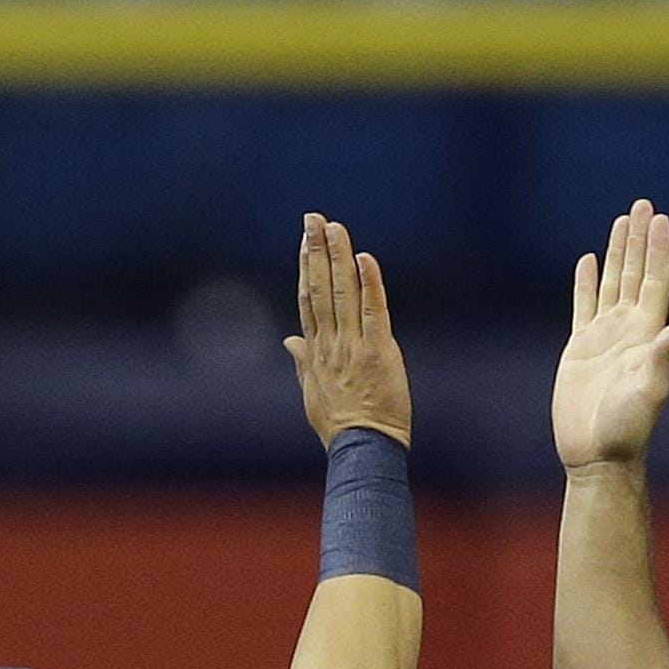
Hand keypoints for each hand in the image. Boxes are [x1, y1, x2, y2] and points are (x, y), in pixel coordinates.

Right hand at [285, 212, 409, 451]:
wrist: (361, 450)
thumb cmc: (340, 427)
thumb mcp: (313, 394)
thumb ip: (302, 362)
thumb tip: (290, 341)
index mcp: (316, 352)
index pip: (309, 300)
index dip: (307, 267)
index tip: (305, 240)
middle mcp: (330, 345)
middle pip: (321, 289)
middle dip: (317, 251)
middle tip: (314, 218)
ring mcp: (353, 347)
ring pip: (344, 294)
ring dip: (339, 258)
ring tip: (336, 228)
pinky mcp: (378, 353)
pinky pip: (373, 312)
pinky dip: (369, 284)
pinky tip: (365, 259)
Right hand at [552, 200, 668, 473]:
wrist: (597, 454)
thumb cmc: (627, 429)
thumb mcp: (650, 390)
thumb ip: (665, 355)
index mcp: (647, 335)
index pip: (654, 281)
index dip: (657, 250)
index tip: (660, 219)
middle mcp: (629, 331)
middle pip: (634, 273)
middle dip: (639, 239)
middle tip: (642, 205)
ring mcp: (604, 338)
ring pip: (611, 283)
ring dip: (616, 252)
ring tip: (621, 221)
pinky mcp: (580, 349)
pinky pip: (583, 306)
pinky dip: (585, 282)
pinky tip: (587, 261)